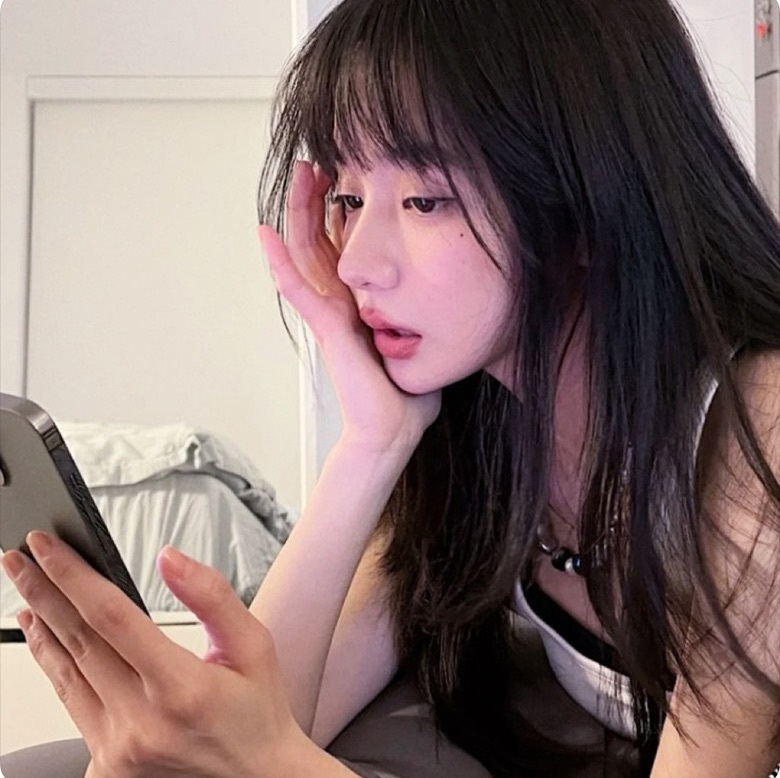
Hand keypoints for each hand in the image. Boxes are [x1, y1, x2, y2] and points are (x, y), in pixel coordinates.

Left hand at [2, 533, 306, 777]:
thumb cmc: (257, 710)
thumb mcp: (253, 644)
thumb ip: (212, 595)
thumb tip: (169, 557)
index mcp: (180, 686)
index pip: (110, 617)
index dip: (73, 577)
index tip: (47, 547)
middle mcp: (141, 722)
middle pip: (76, 642)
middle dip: (43, 592)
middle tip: (20, 558)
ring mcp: (117, 750)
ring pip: (64, 677)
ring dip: (41, 631)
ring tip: (26, 597)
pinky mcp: (106, 768)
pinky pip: (71, 708)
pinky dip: (57, 671)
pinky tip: (52, 646)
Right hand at [258, 161, 439, 454]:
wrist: (396, 427)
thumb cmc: (406, 394)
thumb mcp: (420, 340)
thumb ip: (426, 316)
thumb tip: (452, 297)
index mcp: (358, 303)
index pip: (341, 247)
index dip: (338, 213)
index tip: (345, 177)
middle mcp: (339, 304)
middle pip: (319, 242)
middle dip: (315, 201)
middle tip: (316, 163)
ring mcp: (329, 316)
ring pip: (305, 256)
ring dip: (298, 216)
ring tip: (299, 176)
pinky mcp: (327, 330)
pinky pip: (298, 291)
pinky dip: (281, 264)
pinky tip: (268, 236)